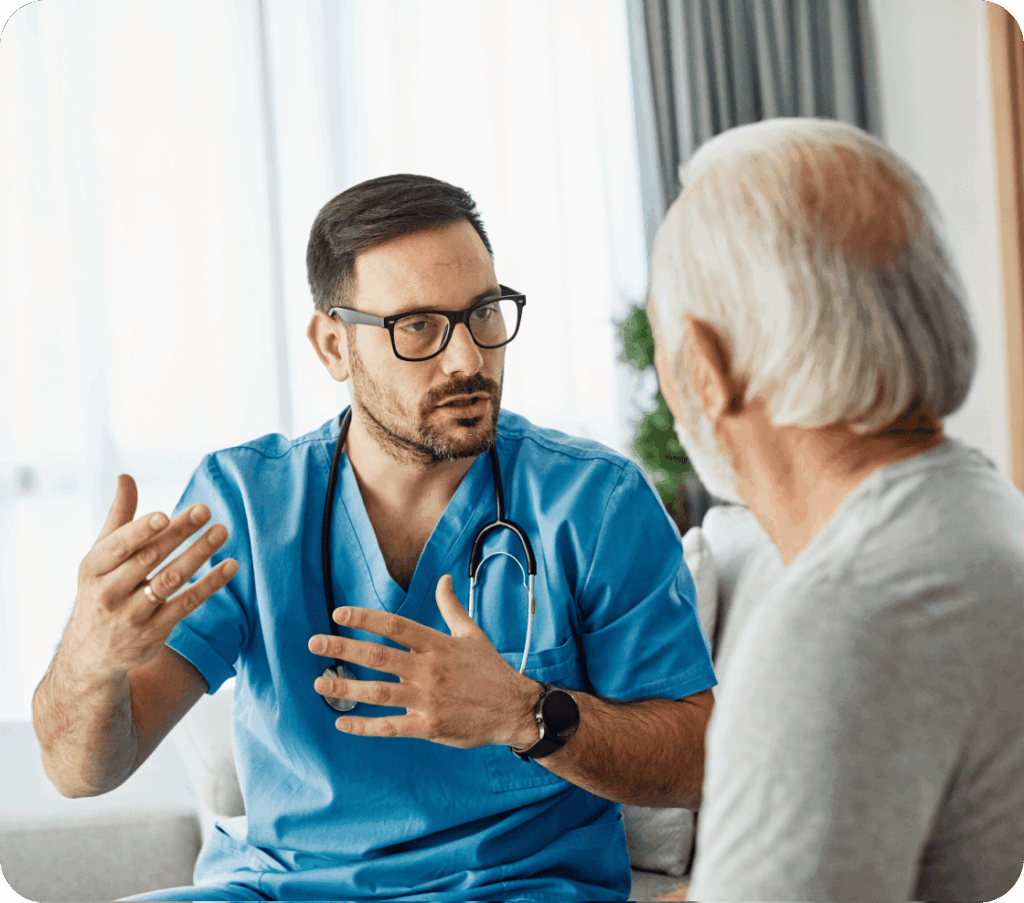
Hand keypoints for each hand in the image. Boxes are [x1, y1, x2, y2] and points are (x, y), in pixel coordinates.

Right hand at [62, 474, 238, 687]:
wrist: (90, 653)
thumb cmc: (102, 589)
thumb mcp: (101, 556)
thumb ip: (120, 518)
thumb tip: (126, 476)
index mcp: (94, 567)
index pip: (118, 546)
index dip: (141, 531)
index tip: (165, 514)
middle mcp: (109, 592)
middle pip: (149, 559)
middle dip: (178, 534)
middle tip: (205, 510)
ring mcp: (132, 615)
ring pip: (170, 581)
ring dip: (198, 554)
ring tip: (222, 531)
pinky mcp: (154, 631)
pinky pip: (186, 604)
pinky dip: (209, 585)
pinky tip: (230, 566)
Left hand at [308, 575, 538, 748]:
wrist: (513, 709)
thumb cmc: (490, 670)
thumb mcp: (472, 634)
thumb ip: (451, 607)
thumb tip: (444, 579)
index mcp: (437, 645)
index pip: (395, 626)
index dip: (364, 618)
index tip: (338, 614)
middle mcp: (429, 670)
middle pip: (378, 656)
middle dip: (343, 648)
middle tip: (314, 643)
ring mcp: (427, 700)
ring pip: (378, 693)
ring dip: (346, 688)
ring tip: (321, 682)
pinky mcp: (429, 727)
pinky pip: (390, 727)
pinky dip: (364, 726)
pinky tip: (342, 722)